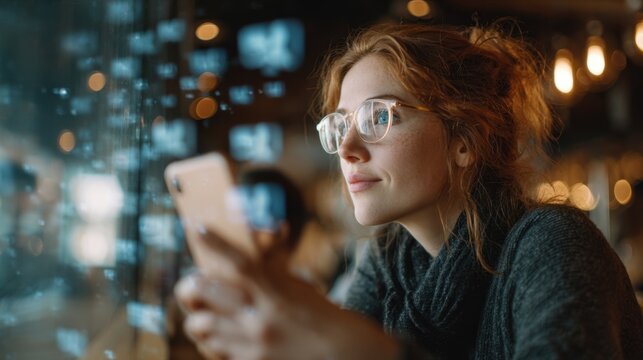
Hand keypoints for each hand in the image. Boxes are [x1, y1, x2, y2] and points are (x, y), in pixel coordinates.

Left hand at [174, 227, 400, 359]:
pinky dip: (211, 341)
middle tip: (193, 283)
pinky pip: (214, 351)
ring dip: (199, 316)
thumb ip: (278, 270)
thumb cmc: (327, 320)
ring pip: (201, 325)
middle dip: (191, 285)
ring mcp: (253, 346)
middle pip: (205, 292)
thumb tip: (273, 235)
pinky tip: (217, 335)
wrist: (347, 358)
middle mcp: (261, 319)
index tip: (197, 228)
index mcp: (278, 294)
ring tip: (204, 312)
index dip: (216, 243)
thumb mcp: (304, 290)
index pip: (240, 263)